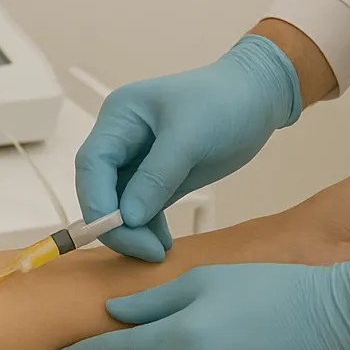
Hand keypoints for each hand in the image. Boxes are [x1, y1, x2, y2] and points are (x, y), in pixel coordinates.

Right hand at [75, 35, 301, 261]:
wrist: (258, 97)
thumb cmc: (223, 103)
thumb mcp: (191, 137)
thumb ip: (157, 176)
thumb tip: (127, 217)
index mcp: (119, 118)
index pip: (91, 164)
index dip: (96, 200)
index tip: (116, 230)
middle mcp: (120, 140)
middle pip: (100, 188)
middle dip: (116, 223)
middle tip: (147, 250)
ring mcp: (136, 161)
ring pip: (118, 204)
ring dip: (132, 231)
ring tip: (158, 251)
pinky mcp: (156, 179)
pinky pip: (141, 209)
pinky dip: (147, 228)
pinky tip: (163, 243)